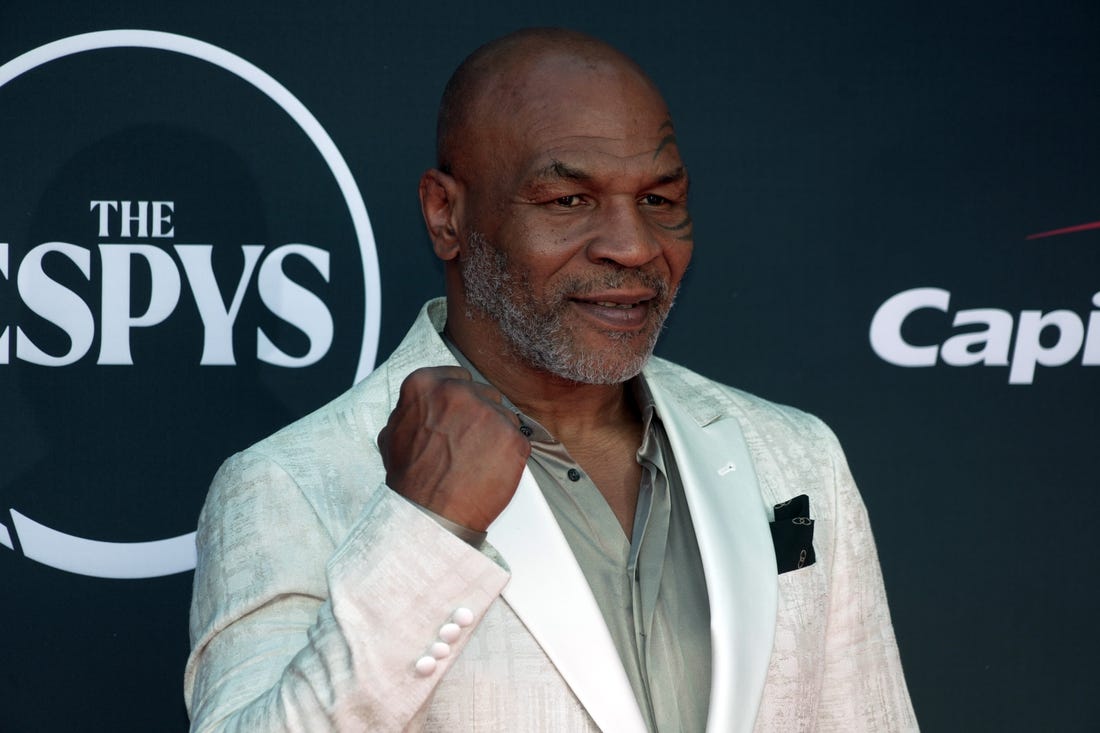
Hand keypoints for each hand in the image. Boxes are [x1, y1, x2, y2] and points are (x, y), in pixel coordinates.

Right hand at [378, 366, 531, 530]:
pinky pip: (519, 439)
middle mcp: (459, 392)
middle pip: (484, 393)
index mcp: (425, 385)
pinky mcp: (513, 437)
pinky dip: (509, 454)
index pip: (457, 375)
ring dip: (496, 433)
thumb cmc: (412, 481)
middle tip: (467, 442)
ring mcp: (489, 413)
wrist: (430, 514)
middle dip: (479, 415)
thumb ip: (411, 410)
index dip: (460, 398)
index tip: (460, 412)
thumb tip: (421, 406)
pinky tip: (490, 468)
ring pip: (503, 415)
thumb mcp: (393, 434)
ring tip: (476, 459)